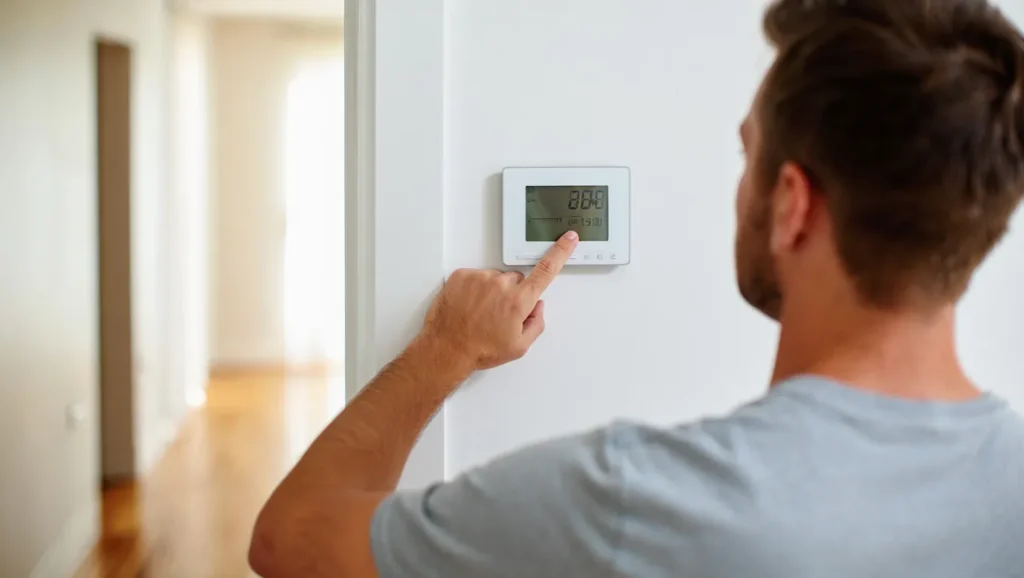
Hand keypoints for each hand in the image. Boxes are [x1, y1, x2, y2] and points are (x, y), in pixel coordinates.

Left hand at [418, 231, 578, 370]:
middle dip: (512, 293)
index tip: (569, 239)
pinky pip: (476, 277)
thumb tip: (537, 307)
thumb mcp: (519, 346)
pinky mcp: (462, 275)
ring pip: (495, 279)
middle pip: (516, 280)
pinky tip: (469, 306)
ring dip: (491, 291)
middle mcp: (500, 285)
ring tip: (480, 312)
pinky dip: (474, 289)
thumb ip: (536, 323)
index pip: (546, 271)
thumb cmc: (480, 349)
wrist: (446, 349)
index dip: (560, 252)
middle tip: (498, 314)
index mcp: (518, 301)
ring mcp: (480, 278)